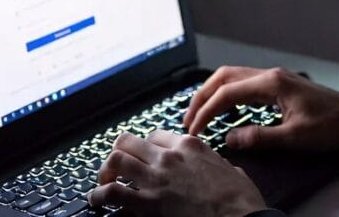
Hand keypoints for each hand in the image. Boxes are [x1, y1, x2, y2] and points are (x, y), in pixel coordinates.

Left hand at [90, 129, 265, 216]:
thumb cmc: (240, 200)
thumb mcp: (232, 171)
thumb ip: (219, 164)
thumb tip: (222, 167)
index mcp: (190, 146)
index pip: (156, 136)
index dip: (146, 148)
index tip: (143, 158)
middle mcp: (169, 157)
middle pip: (129, 140)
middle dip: (119, 152)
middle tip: (116, 167)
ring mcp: (157, 178)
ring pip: (117, 158)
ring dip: (106, 170)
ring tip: (102, 181)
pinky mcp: (147, 203)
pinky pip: (112, 192)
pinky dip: (99, 195)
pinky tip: (97, 200)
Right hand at [183, 66, 338, 151]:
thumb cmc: (334, 126)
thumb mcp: (295, 138)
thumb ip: (259, 138)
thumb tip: (229, 140)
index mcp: (272, 83)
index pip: (226, 93)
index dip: (205, 112)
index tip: (193, 130)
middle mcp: (271, 75)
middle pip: (224, 77)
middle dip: (202, 96)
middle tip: (188, 120)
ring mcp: (277, 79)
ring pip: (235, 79)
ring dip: (214, 94)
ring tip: (200, 115)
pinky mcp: (282, 87)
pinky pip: (247, 85)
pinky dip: (230, 96)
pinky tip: (226, 111)